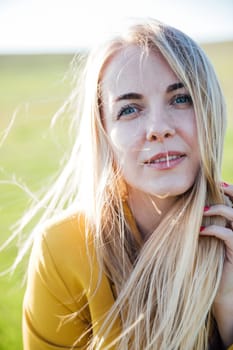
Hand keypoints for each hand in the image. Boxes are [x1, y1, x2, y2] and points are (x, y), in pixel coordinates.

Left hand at [201, 182, 232, 345]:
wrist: (220, 291)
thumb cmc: (211, 264)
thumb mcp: (207, 242)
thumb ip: (205, 225)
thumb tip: (189, 210)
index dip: (231, 191)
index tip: (217, 183)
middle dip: (231, 193)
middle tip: (218, 185)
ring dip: (219, 210)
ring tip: (203, 210)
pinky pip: (229, 235)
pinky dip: (215, 230)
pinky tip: (201, 231)